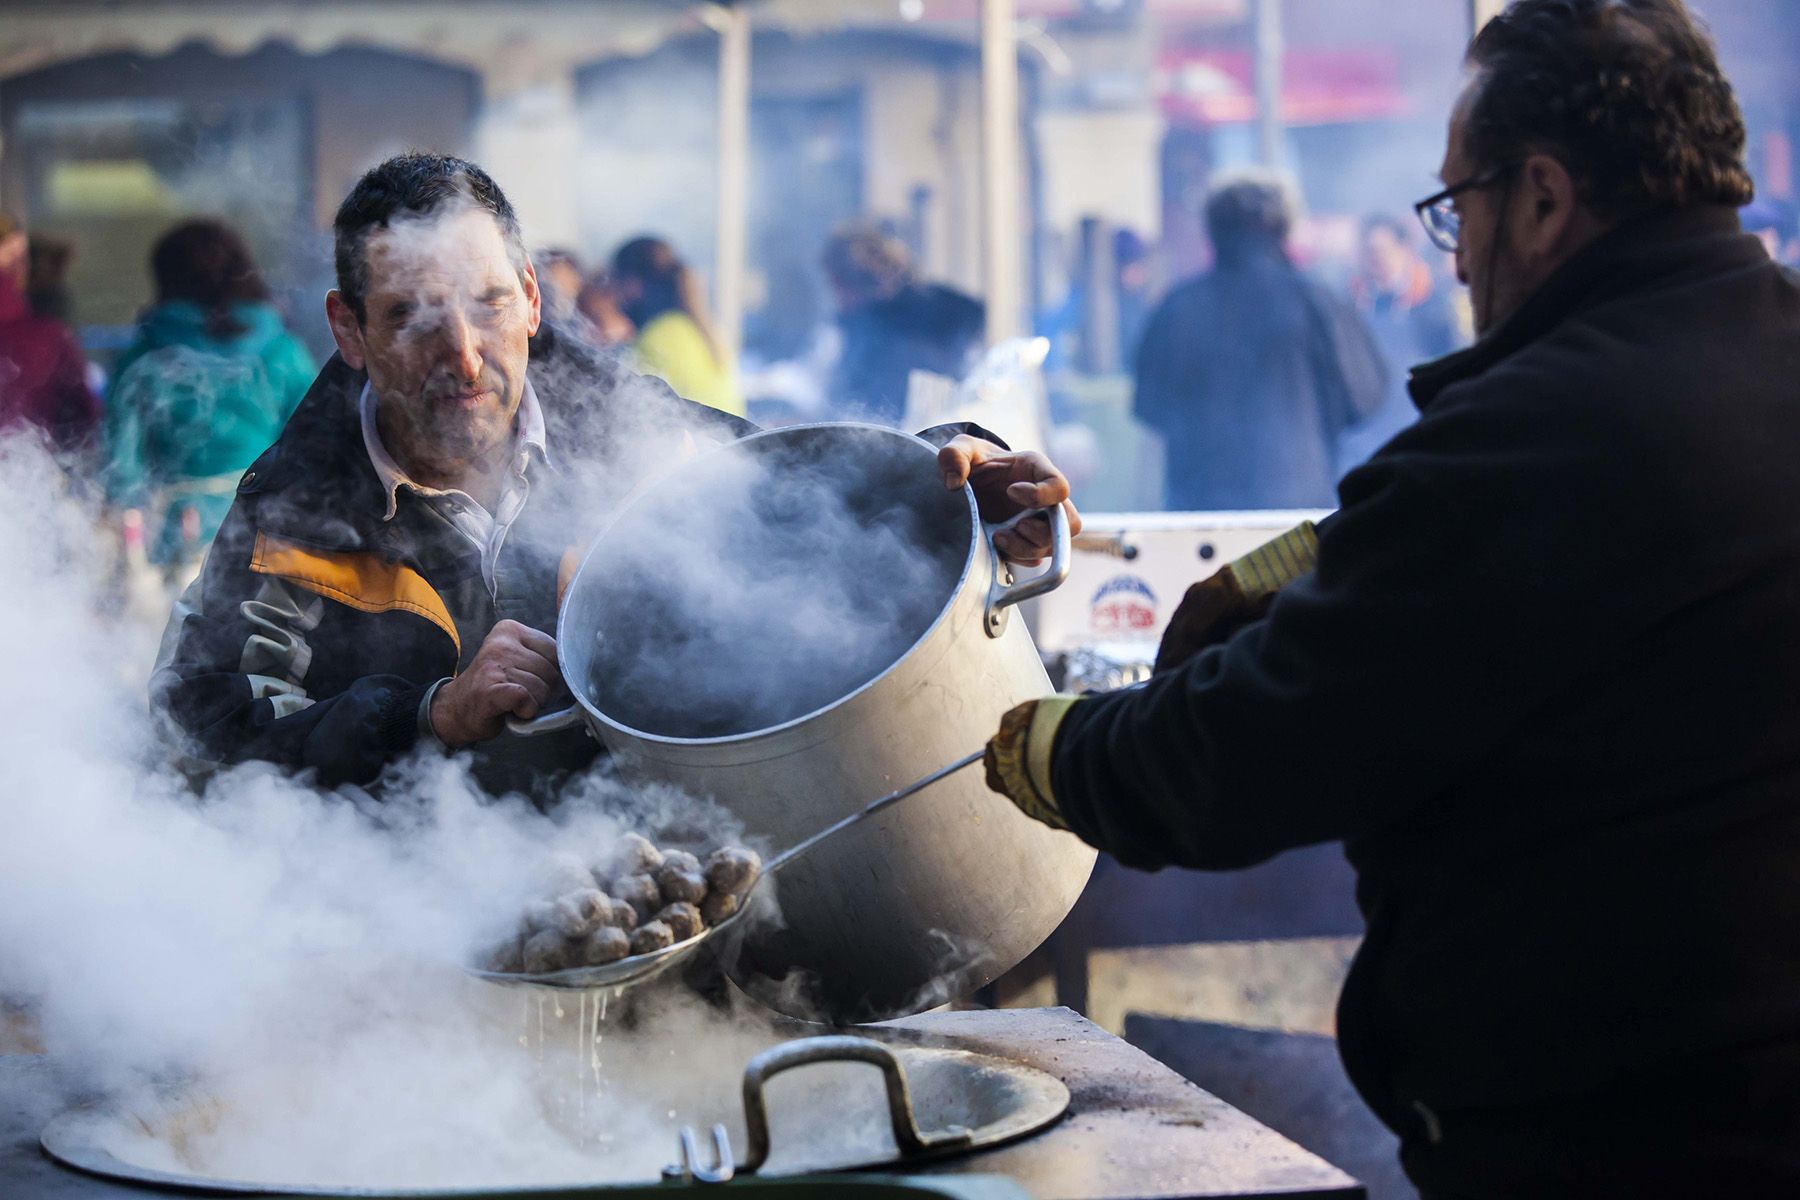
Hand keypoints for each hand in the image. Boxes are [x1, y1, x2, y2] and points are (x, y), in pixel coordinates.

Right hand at [429, 620, 560, 746]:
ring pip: (542, 689)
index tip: (536, 680)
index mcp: (510, 630)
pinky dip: (526, 709)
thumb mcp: (516, 658)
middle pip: (552, 672)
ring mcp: (493, 666)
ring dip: (534, 704)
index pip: (556, 650)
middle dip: (545, 691)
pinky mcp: (489, 689)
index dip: (554, 672)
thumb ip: (542, 656)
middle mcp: (501, 644)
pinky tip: (514, 710)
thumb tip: (576, 668)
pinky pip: (525, 697)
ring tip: (514, 702)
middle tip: (524, 695)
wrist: (456, 709)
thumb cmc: (494, 685)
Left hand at [937, 434, 1082, 565]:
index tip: (1011, 491)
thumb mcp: (959, 450)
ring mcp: (1038, 523)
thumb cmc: (973, 462)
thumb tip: (955, 483)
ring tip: (998, 537)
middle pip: (1069, 524)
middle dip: (1043, 531)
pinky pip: (1034, 560)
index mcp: (1036, 469)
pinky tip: (996, 547)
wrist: (969, 484)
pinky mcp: (1026, 543)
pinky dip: (1017, 558)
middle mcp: (1045, 499)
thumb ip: (953, 456)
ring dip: (1026, 548)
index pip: (1059, 486)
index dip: (1041, 494)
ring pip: (1052, 546)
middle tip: (1017, 524)